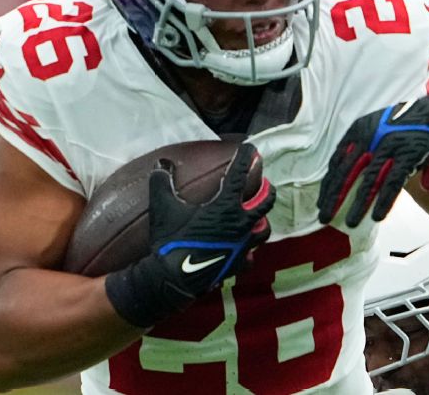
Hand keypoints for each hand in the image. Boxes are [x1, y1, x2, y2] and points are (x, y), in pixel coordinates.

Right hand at [106, 143, 274, 326]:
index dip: (246, 159)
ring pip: (263, 230)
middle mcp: (241, 224)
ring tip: (255, 217)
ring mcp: (242, 246)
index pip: (240, 176)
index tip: (250, 148)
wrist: (173, 279)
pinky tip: (243, 250)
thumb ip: (162, 182)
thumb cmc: (171, 241)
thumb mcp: (162, 208)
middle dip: (266, 190)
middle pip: (265, 202)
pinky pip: (250, 256)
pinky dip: (248, 251)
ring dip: (261, 221)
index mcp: (226, 207)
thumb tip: (162, 163)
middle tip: (263, 183)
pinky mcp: (238, 264)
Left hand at [317, 86, 428, 226]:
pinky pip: (392, 183)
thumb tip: (342, 176)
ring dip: (358, 204)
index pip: (337, 162)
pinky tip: (376, 216)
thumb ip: (359, 149)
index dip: (328, 185)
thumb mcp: (375, 130)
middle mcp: (370, 137)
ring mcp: (389, 146)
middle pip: (346, 172)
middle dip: (334, 197)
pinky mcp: (408, 155)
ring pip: (368, 181)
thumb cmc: (402, 126)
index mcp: (358, 130)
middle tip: (325, 217)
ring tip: (351, 223)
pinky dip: (383, 201)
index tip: (322, 203)